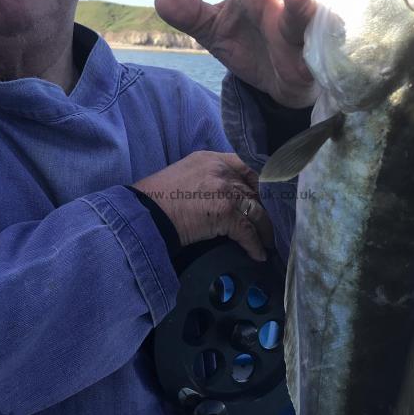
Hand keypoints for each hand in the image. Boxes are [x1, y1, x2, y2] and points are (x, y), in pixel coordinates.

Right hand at [133, 152, 273, 261]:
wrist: (144, 213)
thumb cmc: (158, 198)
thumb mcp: (185, 175)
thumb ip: (208, 178)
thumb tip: (225, 197)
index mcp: (211, 159)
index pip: (246, 166)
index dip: (259, 184)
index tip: (265, 198)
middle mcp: (222, 171)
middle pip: (254, 191)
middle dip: (264, 210)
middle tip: (269, 225)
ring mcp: (225, 191)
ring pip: (256, 211)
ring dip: (264, 230)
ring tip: (267, 243)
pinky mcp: (225, 213)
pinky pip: (248, 232)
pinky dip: (255, 245)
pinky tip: (258, 255)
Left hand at [155, 0, 318, 108]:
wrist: (274, 81)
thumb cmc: (248, 42)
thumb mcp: (214, 28)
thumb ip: (191, 13)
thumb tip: (163, 0)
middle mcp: (290, 2)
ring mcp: (307, 31)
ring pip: (313, 17)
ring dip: (306, 9)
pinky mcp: (315, 62)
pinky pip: (323, 55)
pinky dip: (318, 53)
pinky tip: (308, 59)